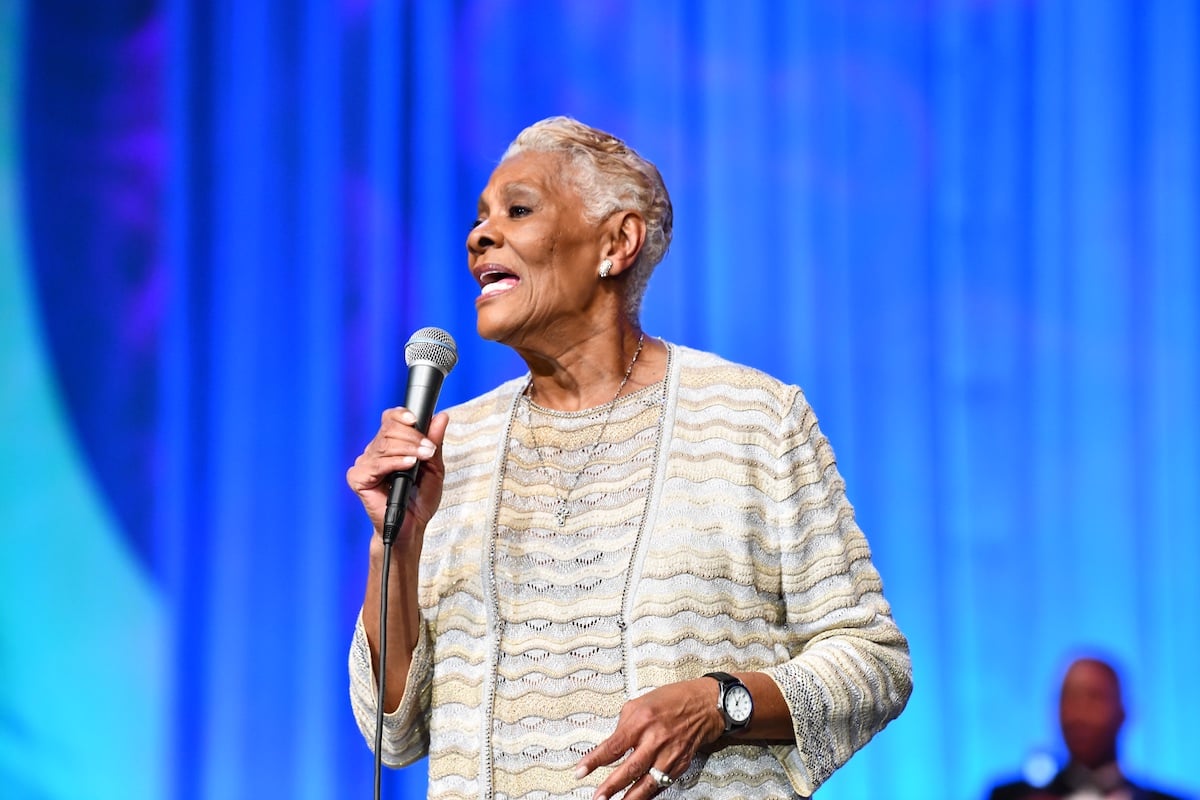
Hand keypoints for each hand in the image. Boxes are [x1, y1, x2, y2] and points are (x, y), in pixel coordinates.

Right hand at [346, 408, 449, 543]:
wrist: (412, 528)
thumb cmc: (419, 500)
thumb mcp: (433, 467)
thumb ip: (435, 442)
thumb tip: (441, 417)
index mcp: (389, 446)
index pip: (389, 420)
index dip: (401, 415)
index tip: (415, 418)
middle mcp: (374, 453)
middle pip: (388, 430)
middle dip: (412, 436)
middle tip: (429, 448)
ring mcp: (364, 465)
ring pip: (384, 445)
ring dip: (408, 448)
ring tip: (423, 457)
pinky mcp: (358, 480)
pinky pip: (376, 464)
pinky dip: (395, 462)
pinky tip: (408, 464)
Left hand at [575, 678, 724, 799]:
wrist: (705, 705)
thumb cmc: (673, 700)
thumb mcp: (640, 703)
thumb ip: (624, 725)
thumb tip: (612, 744)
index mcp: (641, 721)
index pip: (613, 746)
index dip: (594, 761)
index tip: (580, 772)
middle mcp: (655, 739)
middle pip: (629, 769)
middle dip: (610, 786)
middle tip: (597, 797)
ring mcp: (668, 754)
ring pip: (646, 783)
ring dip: (629, 798)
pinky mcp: (679, 764)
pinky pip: (660, 784)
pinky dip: (647, 794)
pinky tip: (637, 799)